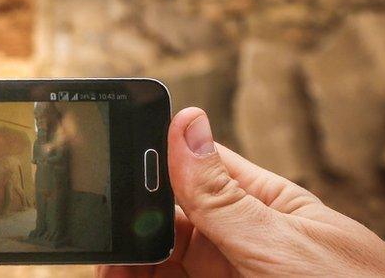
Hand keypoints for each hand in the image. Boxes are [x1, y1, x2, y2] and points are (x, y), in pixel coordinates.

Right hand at [102, 107, 384, 276]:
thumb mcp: (284, 246)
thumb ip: (226, 194)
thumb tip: (188, 122)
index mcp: (268, 205)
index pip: (197, 166)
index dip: (152, 163)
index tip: (110, 164)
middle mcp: (244, 241)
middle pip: (168, 220)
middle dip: (132, 221)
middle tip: (100, 231)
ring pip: (161, 262)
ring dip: (128, 259)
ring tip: (103, 264)